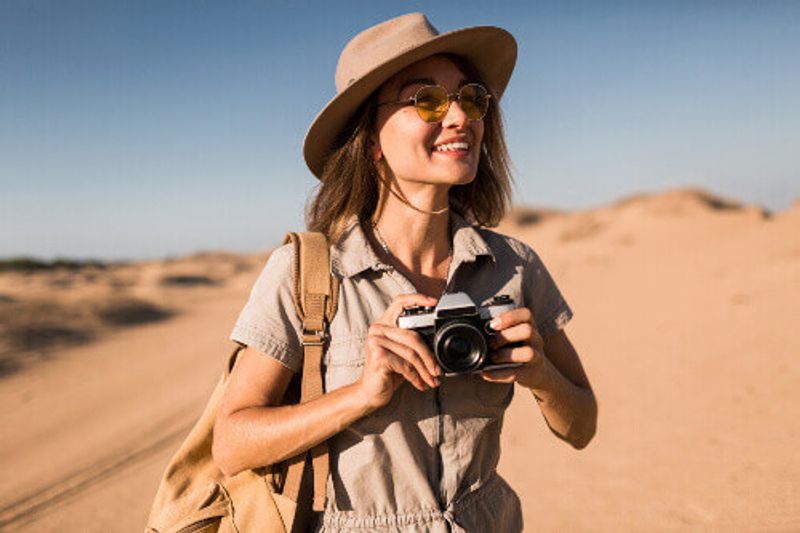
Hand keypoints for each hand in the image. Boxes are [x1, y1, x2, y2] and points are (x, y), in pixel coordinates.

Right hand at [355, 293, 441, 411]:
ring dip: (425, 370)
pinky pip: (405, 366)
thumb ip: (414, 344)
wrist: (370, 392)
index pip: (400, 302)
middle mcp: (378, 329)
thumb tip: (438, 344)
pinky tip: (420, 384)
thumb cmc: (388, 372)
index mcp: (384, 323)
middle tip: (438, 370)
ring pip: (411, 353)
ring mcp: (376, 341)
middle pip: (413, 336)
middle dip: (429, 356)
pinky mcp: (378, 356)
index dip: (417, 299)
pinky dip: (416, 378)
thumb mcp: (403, 354)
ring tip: (432, 380)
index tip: (434, 303)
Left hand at [481, 307, 545, 388]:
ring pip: (528, 352)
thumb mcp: (514, 335)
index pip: (526, 314)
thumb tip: (475, 330)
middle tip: (491, 344)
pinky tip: (486, 374)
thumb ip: (500, 331)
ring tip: (492, 358)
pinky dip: (499, 374)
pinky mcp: (530, 373)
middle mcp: (536, 339)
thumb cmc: (519, 348)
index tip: (492, 324)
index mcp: (529, 326)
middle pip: (527, 331)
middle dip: (505, 336)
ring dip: (505, 355)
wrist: (537, 371)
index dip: (509, 317)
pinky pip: (516, 373)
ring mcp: (536, 356)